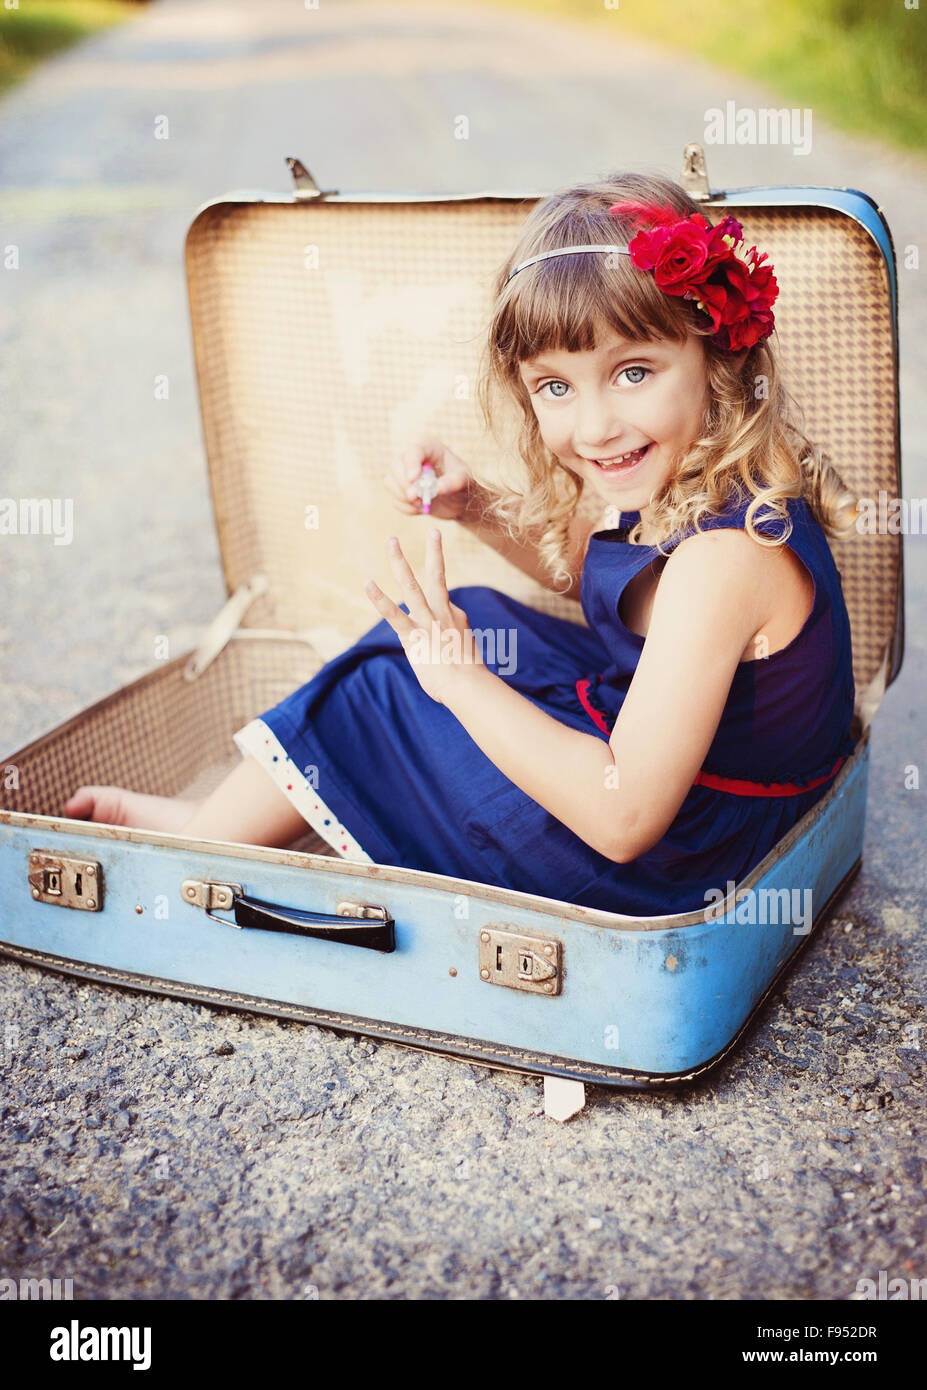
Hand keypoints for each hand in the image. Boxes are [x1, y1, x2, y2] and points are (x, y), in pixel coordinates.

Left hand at [365, 530, 485, 704]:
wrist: (469, 688)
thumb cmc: (467, 680)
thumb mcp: (463, 655)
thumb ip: (453, 643)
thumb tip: (446, 642)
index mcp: (456, 617)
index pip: (441, 602)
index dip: (437, 615)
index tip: (442, 637)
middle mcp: (444, 613)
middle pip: (437, 577)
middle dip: (434, 553)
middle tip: (434, 532)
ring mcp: (428, 622)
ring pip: (413, 586)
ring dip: (400, 562)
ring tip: (391, 540)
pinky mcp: (413, 636)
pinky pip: (394, 614)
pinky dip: (380, 598)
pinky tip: (368, 584)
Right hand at [382, 438, 475, 521]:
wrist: (460, 501)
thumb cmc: (464, 484)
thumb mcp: (464, 481)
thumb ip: (453, 482)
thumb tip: (438, 488)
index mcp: (429, 448)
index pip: (413, 451)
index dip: (411, 464)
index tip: (414, 479)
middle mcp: (413, 458)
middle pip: (396, 465)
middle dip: (404, 483)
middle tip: (415, 497)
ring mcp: (404, 474)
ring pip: (390, 481)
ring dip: (403, 496)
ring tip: (422, 504)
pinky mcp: (402, 491)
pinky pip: (395, 499)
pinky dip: (406, 507)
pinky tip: (421, 509)